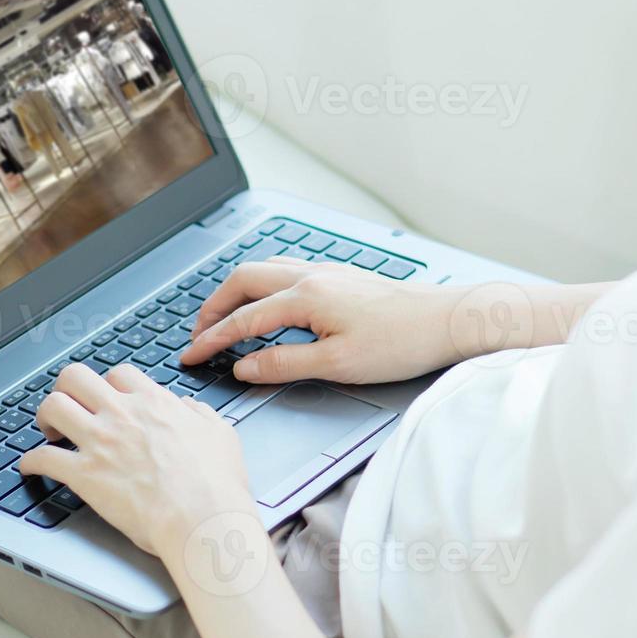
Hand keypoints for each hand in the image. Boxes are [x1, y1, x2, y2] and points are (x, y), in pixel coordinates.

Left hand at [19, 363, 254, 556]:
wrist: (202, 518)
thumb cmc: (215, 484)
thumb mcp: (220, 434)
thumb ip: (199, 415)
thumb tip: (187, 407)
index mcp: (154, 403)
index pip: (118, 374)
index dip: (107, 385)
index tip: (106, 398)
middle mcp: (122, 415)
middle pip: (75, 377)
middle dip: (66, 388)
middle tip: (68, 406)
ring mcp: (100, 442)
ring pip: (52, 407)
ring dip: (44, 417)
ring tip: (47, 431)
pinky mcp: (84, 474)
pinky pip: (42, 458)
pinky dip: (30, 462)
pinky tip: (30, 468)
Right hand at [180, 258, 465, 385]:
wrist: (446, 320)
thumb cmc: (400, 342)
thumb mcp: (337, 365)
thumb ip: (284, 365)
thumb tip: (244, 367)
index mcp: (305, 297)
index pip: (243, 320)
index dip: (212, 340)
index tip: (190, 356)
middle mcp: (311, 276)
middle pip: (243, 280)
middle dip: (213, 307)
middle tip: (197, 333)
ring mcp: (326, 271)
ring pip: (264, 270)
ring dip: (236, 291)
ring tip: (223, 315)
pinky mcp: (340, 276)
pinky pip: (285, 271)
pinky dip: (262, 285)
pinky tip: (267, 300)